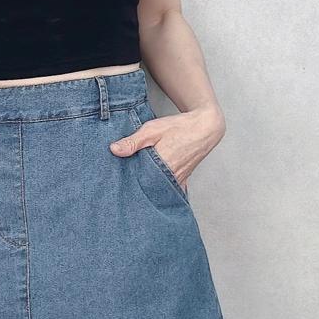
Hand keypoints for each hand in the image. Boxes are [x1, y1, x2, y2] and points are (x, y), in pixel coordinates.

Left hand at [109, 103, 225, 188]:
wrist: (205, 127)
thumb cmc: (179, 127)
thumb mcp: (152, 130)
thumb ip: (133, 141)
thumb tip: (114, 150)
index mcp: (161, 165)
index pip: (139, 181)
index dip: (129, 183)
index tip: (120, 184)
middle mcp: (170, 176)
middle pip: (148, 188)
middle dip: (137, 189)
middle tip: (125, 191)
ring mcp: (178, 180)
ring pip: (159, 190)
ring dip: (149, 190)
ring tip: (137, 190)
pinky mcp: (184, 179)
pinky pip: (171, 190)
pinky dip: (162, 191)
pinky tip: (154, 191)